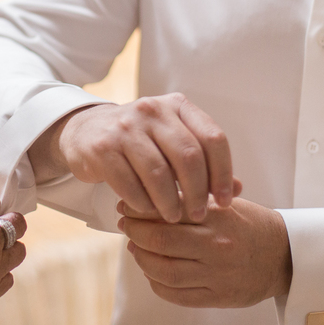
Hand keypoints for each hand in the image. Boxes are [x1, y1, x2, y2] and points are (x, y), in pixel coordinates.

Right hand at [40, 93, 236, 222]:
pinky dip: (143, 203)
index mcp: (177, 106)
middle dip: (198, 193)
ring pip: (159, 173)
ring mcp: (125, 126)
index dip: (224, 173)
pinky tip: (146, 210)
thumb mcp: (172, 142)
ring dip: (170, 203)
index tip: (225, 201)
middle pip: (189, 157)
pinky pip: (130, 184)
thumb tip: (238, 189)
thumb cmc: (140, 142)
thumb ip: (205, 162)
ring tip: (173, 218)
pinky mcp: (103, 147)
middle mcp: (152, 110)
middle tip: (199, 215)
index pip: (213, 138)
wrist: (85, 132)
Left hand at [118, 196, 291, 307]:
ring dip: (142, 259)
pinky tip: (151, 271)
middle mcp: (217, 246)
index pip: (169, 210)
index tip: (128, 206)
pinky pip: (176, 295)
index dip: (141, 208)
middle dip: (135, 231)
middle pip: (160, 240)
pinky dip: (156, 283)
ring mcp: (217, 274)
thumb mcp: (226, 203)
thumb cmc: (251, 225)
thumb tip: (150, 191)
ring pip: (164, 271)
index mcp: (218, 217)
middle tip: (126, 224)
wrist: (284, 257)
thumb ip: (193, 198)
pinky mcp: (218, 297)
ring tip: (135, 247)